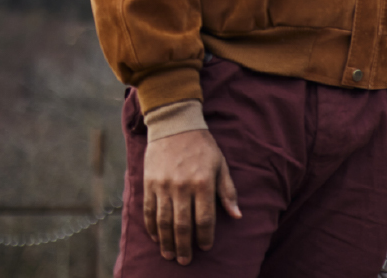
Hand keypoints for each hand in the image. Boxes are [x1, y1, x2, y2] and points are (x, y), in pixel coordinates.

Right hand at [143, 129, 240, 263]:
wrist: (175, 126)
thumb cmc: (203, 146)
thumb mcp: (221, 165)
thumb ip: (227, 191)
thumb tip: (237, 215)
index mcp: (203, 183)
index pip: (204, 218)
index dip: (205, 236)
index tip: (206, 247)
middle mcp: (182, 187)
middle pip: (182, 225)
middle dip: (185, 245)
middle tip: (186, 261)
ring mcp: (163, 186)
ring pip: (163, 222)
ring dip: (166, 241)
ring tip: (170, 255)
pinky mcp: (149, 184)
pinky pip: (149, 211)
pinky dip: (151, 227)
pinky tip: (156, 238)